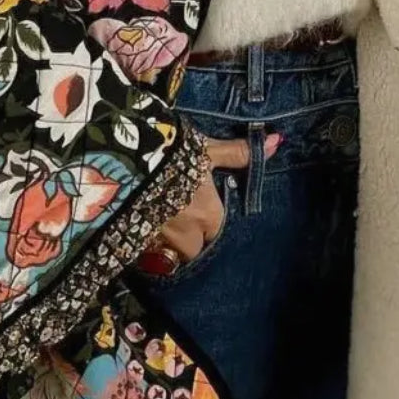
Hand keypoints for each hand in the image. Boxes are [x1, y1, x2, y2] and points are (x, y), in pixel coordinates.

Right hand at [140, 132, 279, 269]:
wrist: (120, 159)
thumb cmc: (171, 152)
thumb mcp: (205, 149)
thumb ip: (238, 153)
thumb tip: (278, 141)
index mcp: (208, 215)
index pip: (216, 231)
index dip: (207, 222)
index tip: (199, 213)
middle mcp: (186, 235)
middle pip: (191, 251)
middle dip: (186, 242)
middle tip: (178, 222)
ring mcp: (156, 244)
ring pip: (166, 256)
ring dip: (164, 247)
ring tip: (156, 226)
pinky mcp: (131, 246)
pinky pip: (141, 256)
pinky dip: (141, 246)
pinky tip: (133, 228)